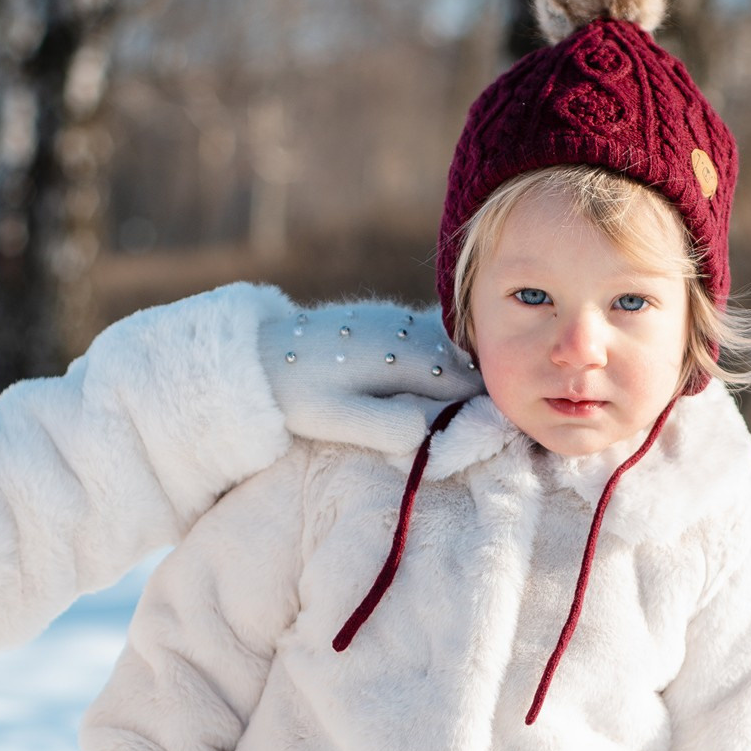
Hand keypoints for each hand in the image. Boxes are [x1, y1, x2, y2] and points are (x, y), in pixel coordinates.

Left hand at [260, 301, 481, 451]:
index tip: (495, 433)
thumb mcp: (337, 420)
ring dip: (461, 371)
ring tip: (465, 406)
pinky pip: (428, 334)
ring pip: (447, 345)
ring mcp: (395, 318)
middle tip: (487, 425)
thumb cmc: (295, 394)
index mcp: (401, 355)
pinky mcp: (384, 317)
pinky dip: (440, 356)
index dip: (485, 407)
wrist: (254, 355)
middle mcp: (405, 328)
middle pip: (463, 360)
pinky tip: (433, 381)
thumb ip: (388, 425)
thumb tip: (436, 428)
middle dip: (478, 389)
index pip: (465, 382)